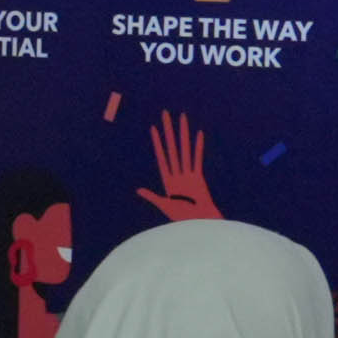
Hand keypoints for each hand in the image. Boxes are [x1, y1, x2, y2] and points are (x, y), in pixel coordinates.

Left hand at [134, 109, 221, 232]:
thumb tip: (139, 190)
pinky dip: (198, 148)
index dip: (157, 142)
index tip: (153, 128)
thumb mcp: (164, 204)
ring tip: (182, 118)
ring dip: (183, 134)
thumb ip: (152, 196)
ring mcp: (188, 173)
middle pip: (172, 147)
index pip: (161, 156)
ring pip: (184, 149)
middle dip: (169, 130)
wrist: (197, 223)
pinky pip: (197, 159)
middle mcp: (178, 172)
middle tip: (166, 114)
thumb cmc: (182, 218)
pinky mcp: (198, 177)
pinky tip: (198, 134)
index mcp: (168, 179)